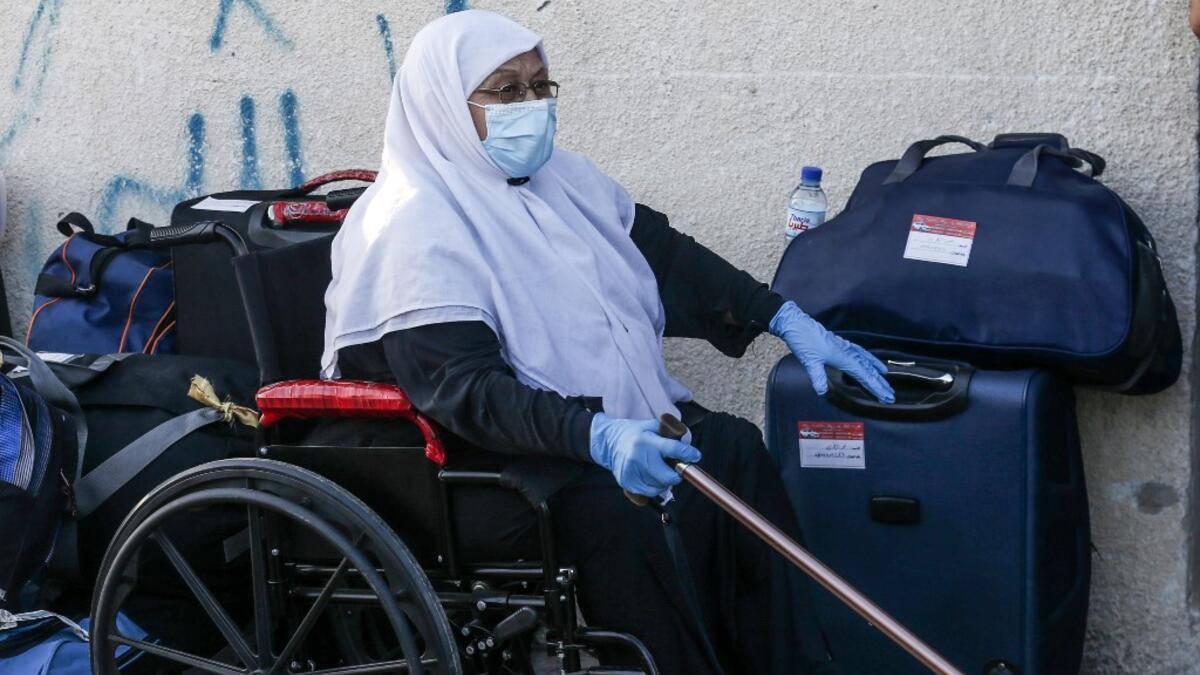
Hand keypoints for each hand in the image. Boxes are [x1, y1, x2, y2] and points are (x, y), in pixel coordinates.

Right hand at [588, 414, 701, 496]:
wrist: (608, 442)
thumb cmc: (633, 434)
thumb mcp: (651, 426)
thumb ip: (669, 433)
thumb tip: (686, 444)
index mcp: (647, 441)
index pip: (673, 450)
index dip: (688, 454)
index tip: (695, 456)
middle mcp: (639, 457)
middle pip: (668, 477)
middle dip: (677, 474)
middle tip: (677, 468)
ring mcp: (632, 472)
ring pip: (660, 486)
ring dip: (665, 481)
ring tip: (660, 470)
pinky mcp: (628, 483)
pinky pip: (649, 492)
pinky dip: (655, 487)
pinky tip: (652, 477)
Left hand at [769, 301, 894, 402]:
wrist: (795, 323)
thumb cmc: (803, 340)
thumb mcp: (809, 361)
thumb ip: (817, 376)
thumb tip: (822, 391)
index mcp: (843, 357)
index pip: (864, 375)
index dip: (875, 387)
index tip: (885, 396)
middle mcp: (847, 351)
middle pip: (868, 369)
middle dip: (880, 382)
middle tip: (890, 394)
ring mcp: (844, 346)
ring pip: (865, 360)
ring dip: (876, 370)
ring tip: (885, 377)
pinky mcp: (839, 343)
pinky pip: (859, 352)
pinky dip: (867, 357)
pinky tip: (868, 359)